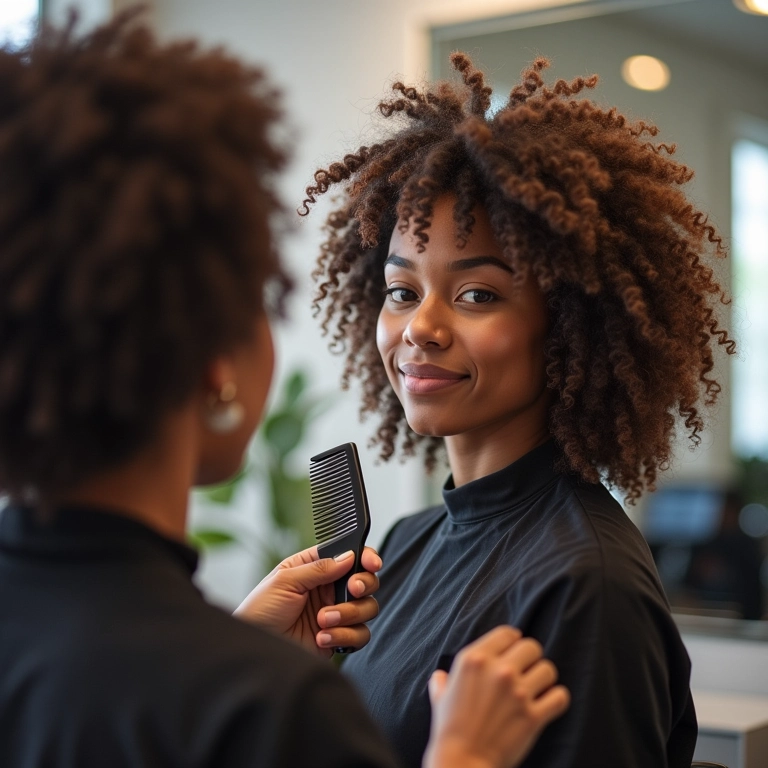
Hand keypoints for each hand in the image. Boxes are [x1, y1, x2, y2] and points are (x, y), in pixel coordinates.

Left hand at [233, 546, 380, 657]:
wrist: (255, 650)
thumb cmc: (260, 610)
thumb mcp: (285, 581)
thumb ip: (319, 568)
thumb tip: (349, 556)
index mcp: (317, 568)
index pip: (350, 557)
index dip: (366, 557)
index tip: (371, 563)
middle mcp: (330, 589)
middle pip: (366, 581)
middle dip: (363, 585)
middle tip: (351, 590)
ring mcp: (336, 614)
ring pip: (367, 608)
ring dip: (348, 613)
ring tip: (322, 621)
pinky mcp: (338, 638)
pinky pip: (360, 635)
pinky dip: (345, 636)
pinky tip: (322, 638)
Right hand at [423, 626, 569, 767]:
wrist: (461, 762)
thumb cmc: (448, 729)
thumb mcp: (439, 697)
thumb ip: (443, 681)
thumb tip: (440, 676)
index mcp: (476, 659)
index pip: (507, 633)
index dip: (513, 641)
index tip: (514, 650)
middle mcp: (499, 670)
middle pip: (532, 647)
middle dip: (530, 658)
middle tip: (525, 671)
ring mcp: (518, 692)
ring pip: (548, 669)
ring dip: (543, 678)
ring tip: (536, 688)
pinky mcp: (534, 716)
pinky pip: (560, 696)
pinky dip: (557, 699)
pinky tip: (548, 704)